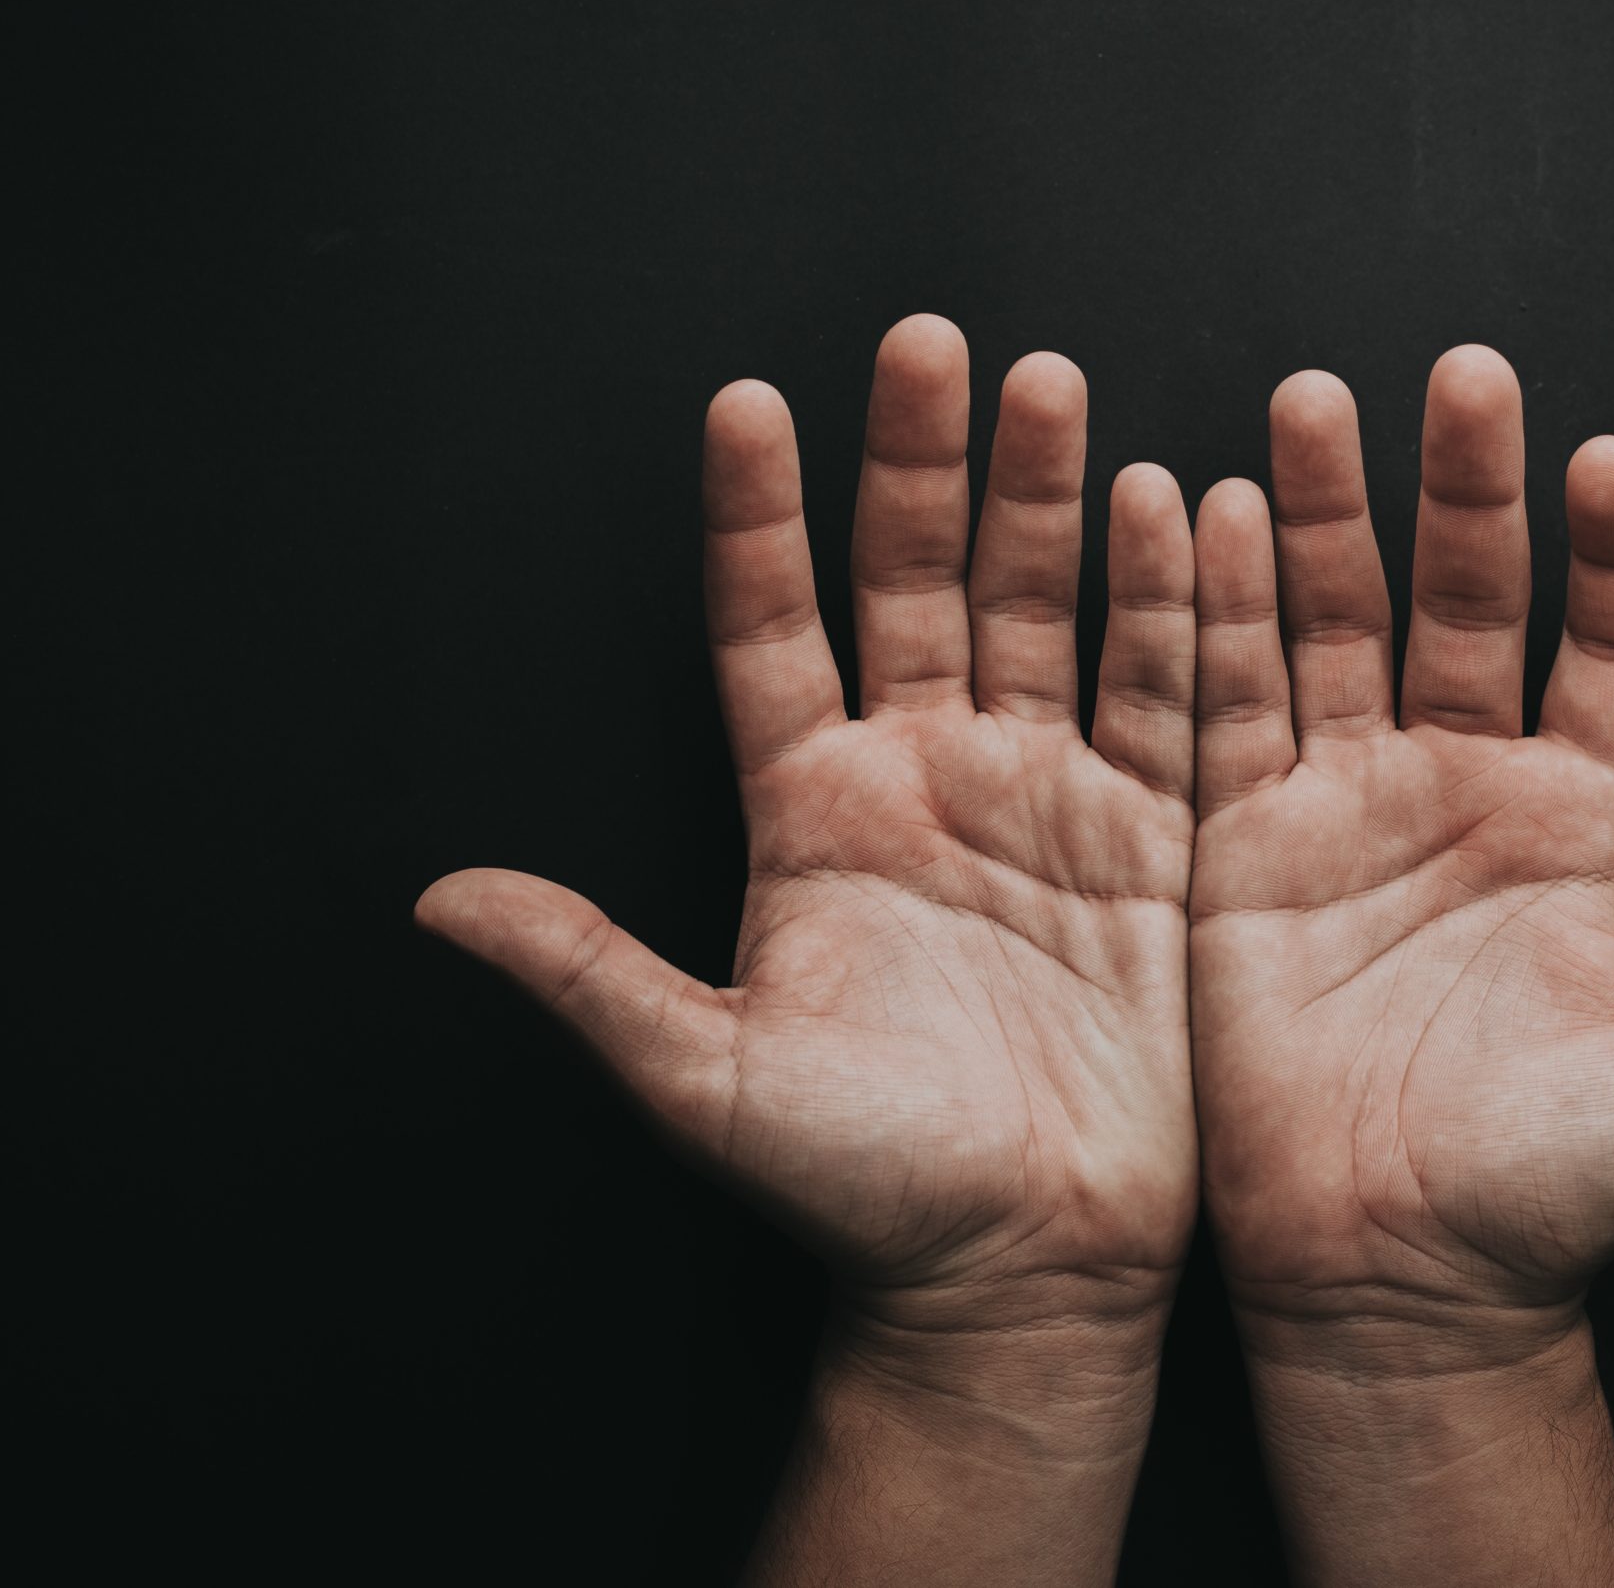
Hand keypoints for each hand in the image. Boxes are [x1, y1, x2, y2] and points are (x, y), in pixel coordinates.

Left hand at [416, 315, 1198, 1584]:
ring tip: (1050, 390)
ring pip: (1039, 612)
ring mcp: (1037, 800)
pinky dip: (1168, 605)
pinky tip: (1175, 507)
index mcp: (810, 815)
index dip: (758, 520)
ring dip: (1045, 501)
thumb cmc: (860, 1190)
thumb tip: (438, 900)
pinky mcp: (1146, 841)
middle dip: (924, 464)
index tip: (744, 403)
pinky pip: (1159, 696)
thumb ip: (591, 974)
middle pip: (916, 585)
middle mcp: (921, 781)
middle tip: (935, 343)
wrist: (1020, 1271)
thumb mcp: (709, 1084)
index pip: (773, 631)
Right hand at [1187, 346, 1613, 1582]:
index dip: (1613, 555)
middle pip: (1469, 602)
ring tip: (1314, 405)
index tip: (1607, 461)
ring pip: (1336, 627)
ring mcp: (1348, 808)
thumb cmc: (1550, 1194)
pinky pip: (1225, 708)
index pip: (1609, 650)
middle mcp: (1464, 791)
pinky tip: (1208, 518)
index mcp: (1580, 823)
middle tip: (1459, 379)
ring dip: (1326, 518)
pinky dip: (1213, 617)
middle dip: (1461, 491)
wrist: (1394, 1281)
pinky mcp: (1244, 849)